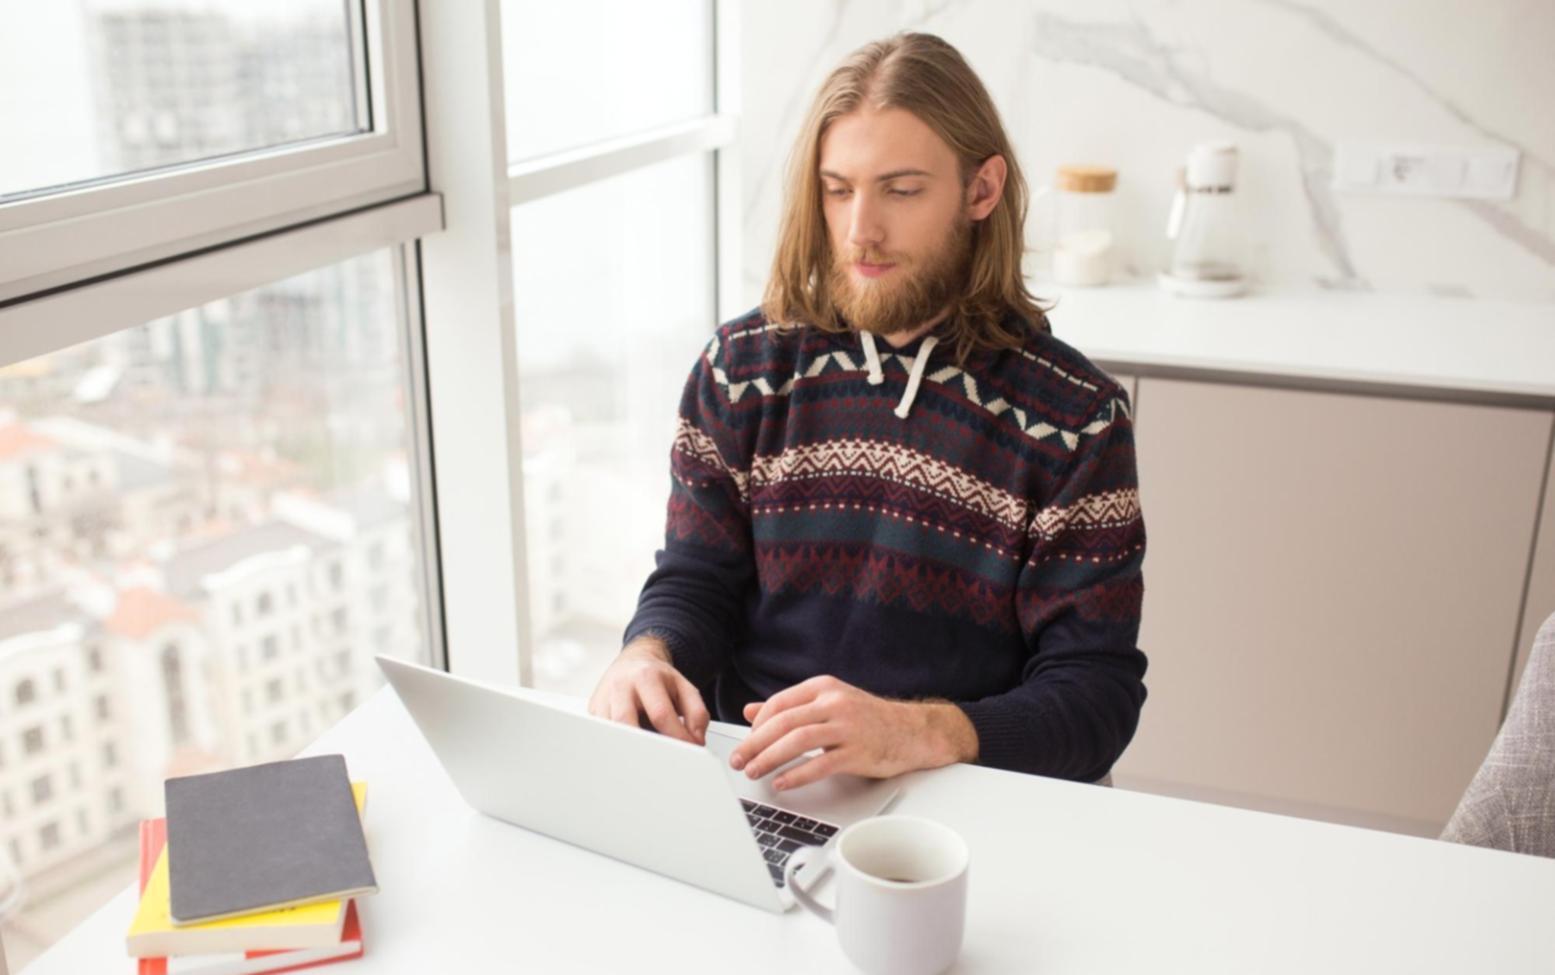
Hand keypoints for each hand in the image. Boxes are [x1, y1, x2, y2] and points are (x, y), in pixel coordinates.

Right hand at [586, 636, 709, 744]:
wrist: (633, 661)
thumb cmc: (658, 678)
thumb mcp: (684, 688)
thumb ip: (697, 714)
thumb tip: (696, 741)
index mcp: (645, 677)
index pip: (660, 713)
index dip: (676, 737)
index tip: (688, 751)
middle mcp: (620, 686)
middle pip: (626, 724)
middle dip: (645, 747)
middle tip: (662, 761)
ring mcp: (603, 699)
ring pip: (610, 734)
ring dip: (629, 749)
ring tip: (646, 756)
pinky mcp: (593, 712)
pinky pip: (603, 736)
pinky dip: (618, 745)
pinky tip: (630, 746)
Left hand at [728, 675, 977, 790]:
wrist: (913, 731)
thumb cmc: (868, 719)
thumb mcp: (828, 703)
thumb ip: (791, 707)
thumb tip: (751, 710)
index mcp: (824, 688)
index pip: (779, 703)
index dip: (757, 725)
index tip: (746, 742)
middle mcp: (834, 703)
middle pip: (783, 722)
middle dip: (755, 744)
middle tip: (739, 760)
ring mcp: (847, 727)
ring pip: (797, 741)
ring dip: (770, 758)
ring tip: (754, 772)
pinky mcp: (858, 752)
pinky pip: (820, 764)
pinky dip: (797, 775)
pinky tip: (782, 783)